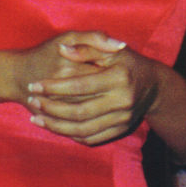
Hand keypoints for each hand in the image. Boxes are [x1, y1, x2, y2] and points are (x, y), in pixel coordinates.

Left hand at [19, 32, 160, 145]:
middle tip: (32, 101)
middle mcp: (122, 101)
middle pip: (79, 111)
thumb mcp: (110, 51)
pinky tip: (55, 127)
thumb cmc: (127, 63)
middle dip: (50, 108)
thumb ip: (86, 48)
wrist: (154, 86)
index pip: (79, 86)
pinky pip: (92, 138)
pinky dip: (71, 135)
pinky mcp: (121, 129)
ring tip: (35, 118)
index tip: (34, 85)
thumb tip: (62, 50)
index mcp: (119, 78)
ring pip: (82, 129)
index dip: (54, 87)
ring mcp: (123, 118)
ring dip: (55, 126)